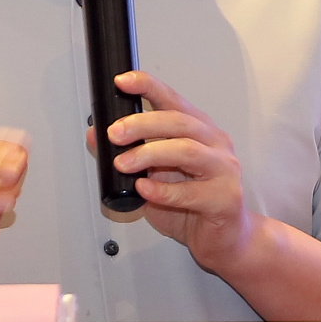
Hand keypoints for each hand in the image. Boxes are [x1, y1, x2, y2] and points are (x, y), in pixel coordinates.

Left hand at [99, 71, 250, 273]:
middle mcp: (215, 144)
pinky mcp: (225, 198)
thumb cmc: (193, 205)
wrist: (225, 239)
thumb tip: (95, 137)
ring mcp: (224, 170)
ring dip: (149, 154)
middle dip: (142, 124)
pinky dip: (163, 189)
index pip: (172, 100)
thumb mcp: (153, 176)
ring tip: (124, 163)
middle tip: (114, 134)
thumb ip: (129, 155)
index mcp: (199, 130)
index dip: (148, 87)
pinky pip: (191, 192)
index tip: (123, 81)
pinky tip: (145, 189)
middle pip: (179, 122)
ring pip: (187, 151)